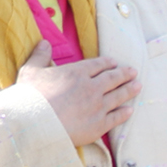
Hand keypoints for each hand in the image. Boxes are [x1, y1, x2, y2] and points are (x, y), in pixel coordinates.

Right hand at [15, 42, 139, 146]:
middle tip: (133, 72)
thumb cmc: (28, 97)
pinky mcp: (98, 125)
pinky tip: (130, 110)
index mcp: (76, 73)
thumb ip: (39, 56)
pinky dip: (124, 113)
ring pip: (118, 96)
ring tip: (138, 86)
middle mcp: (91, 87)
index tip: (114, 62)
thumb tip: (44, 42)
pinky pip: (115, 117)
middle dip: (124, 74)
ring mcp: (97, 106)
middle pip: (112, 79)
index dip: (107, 63)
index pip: (97, 65)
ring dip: (129, 90)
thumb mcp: (30, 71)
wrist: (33, 124)